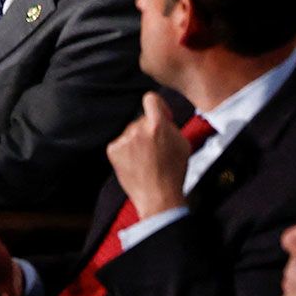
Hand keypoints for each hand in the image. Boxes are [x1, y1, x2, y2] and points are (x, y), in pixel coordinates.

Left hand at [105, 91, 192, 220]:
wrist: (158, 197)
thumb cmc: (174, 172)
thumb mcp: (183, 144)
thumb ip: (171, 125)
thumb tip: (162, 115)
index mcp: (157, 125)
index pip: (150, 98)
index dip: (157, 105)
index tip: (160, 114)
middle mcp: (138, 129)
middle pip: (141, 119)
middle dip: (148, 129)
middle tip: (156, 148)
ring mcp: (124, 139)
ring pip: (131, 132)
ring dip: (138, 141)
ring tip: (147, 160)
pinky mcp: (113, 149)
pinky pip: (121, 143)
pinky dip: (127, 151)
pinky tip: (136, 163)